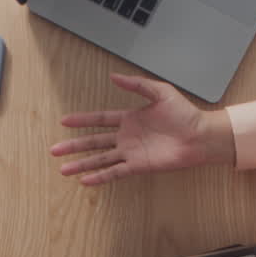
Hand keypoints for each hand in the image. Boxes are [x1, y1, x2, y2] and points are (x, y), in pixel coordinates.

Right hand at [51, 73, 234, 185]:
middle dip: (73, 146)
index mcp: (130, 118)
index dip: (82, 120)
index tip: (64, 121)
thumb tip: (115, 76)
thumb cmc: (185, 114)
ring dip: (82, 164)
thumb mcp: (160, 92)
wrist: (201, 136)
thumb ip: (137, 84)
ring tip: (63, 169)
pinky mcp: (139, 166)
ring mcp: (131, 153)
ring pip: (100, 159)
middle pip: (94, 142)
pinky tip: (85, 180)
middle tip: (54, 150)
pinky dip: (100, 176)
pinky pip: (115, 172)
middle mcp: (127, 137)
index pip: (100, 119)